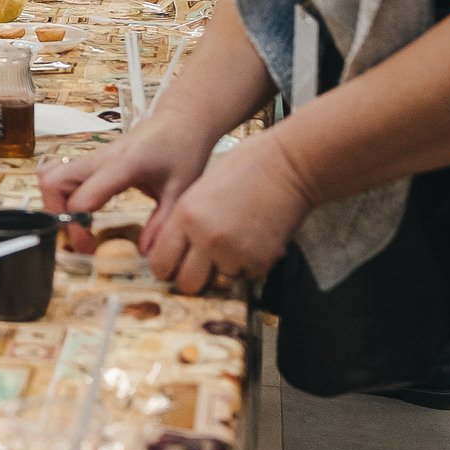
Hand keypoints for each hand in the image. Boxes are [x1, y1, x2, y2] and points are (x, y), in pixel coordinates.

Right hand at [41, 109, 223, 248]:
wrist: (181, 121)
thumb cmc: (183, 151)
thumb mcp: (180, 192)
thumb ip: (161, 225)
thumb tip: (145, 254)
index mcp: (121, 166)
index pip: (80, 200)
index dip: (78, 230)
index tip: (90, 249)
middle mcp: (99, 158)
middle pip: (52, 182)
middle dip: (55, 213)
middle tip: (76, 235)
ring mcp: (93, 156)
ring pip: (51, 175)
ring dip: (55, 202)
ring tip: (77, 224)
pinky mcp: (93, 159)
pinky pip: (62, 172)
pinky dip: (61, 192)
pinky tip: (83, 208)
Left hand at [143, 131, 316, 293]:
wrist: (289, 166)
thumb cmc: (246, 168)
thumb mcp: (199, 190)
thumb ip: (184, 222)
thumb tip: (173, 250)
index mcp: (185, 215)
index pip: (160, 262)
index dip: (165, 269)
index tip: (171, 268)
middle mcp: (206, 237)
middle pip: (186, 283)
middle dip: (190, 280)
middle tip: (198, 269)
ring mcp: (234, 251)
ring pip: (218, 281)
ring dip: (222, 269)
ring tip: (233, 243)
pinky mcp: (260, 260)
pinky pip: (245, 276)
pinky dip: (246, 265)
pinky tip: (252, 240)